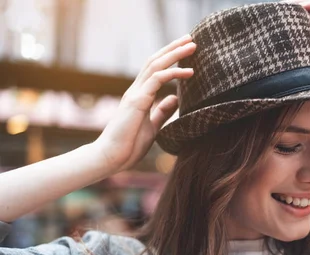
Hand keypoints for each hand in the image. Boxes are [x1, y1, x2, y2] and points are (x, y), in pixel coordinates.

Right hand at [93, 35, 195, 171]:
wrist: (112, 157)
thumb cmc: (129, 144)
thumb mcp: (153, 125)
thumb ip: (162, 111)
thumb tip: (175, 98)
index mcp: (140, 95)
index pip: (155, 68)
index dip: (170, 57)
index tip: (187, 50)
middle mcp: (136, 90)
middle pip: (155, 60)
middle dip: (174, 48)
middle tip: (191, 38)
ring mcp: (135, 94)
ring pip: (156, 65)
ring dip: (175, 54)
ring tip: (193, 46)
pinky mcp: (136, 102)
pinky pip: (156, 80)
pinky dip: (173, 73)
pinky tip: (189, 72)